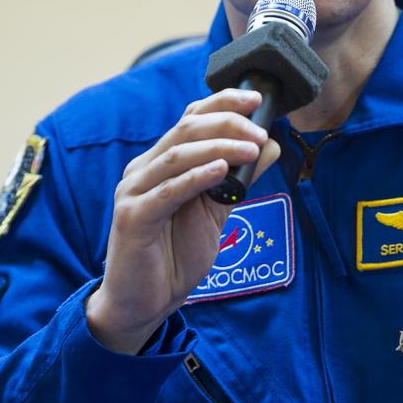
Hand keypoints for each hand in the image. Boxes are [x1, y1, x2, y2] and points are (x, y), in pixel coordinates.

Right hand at [85, 89, 278, 353]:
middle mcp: (145, 170)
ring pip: (178, 155)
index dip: (222, 103)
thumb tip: (270, 145)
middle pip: (186, 130)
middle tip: (260, 130)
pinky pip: (167, 191)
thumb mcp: (216, 213)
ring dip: (219, 147)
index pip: (191, 120)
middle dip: (227, 123)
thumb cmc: (174, 257)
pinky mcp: (132, 217)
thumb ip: (238, 180)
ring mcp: (134, 191)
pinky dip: (196, 177)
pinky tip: (222, 171)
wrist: (143, 303)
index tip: (258, 99)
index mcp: (163, 164)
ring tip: (252, 147)